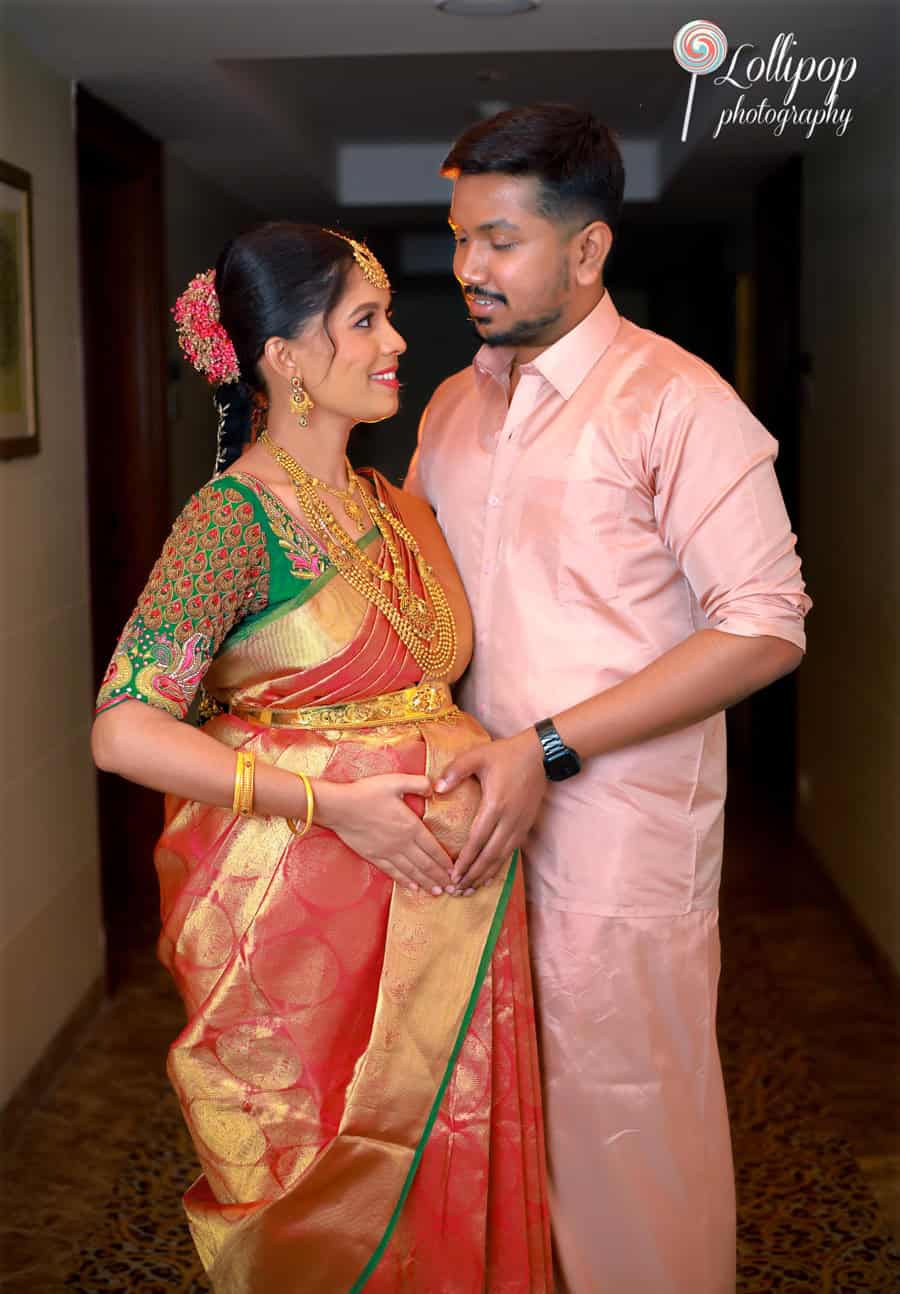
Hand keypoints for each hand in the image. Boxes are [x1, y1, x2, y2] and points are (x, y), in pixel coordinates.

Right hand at [314, 774, 452, 895]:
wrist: (340, 807)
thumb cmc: (367, 793)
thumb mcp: (396, 781)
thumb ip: (418, 783)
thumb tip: (434, 788)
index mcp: (411, 826)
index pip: (433, 848)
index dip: (445, 861)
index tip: (455, 871)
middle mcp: (402, 843)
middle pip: (426, 864)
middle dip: (441, 878)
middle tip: (453, 889)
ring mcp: (388, 852)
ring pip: (412, 872)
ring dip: (427, 883)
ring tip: (438, 892)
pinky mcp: (374, 856)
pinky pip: (394, 873)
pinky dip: (406, 881)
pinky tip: (414, 888)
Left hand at [434, 729, 545, 892]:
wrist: (539, 755)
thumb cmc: (505, 754)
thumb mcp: (477, 756)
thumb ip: (455, 770)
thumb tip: (436, 789)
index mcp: (495, 805)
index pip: (478, 840)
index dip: (465, 860)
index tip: (452, 875)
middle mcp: (509, 820)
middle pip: (490, 855)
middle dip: (473, 875)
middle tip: (457, 890)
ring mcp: (519, 825)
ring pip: (501, 857)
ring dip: (485, 875)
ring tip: (470, 890)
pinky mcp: (525, 826)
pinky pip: (511, 852)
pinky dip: (499, 867)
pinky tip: (489, 877)